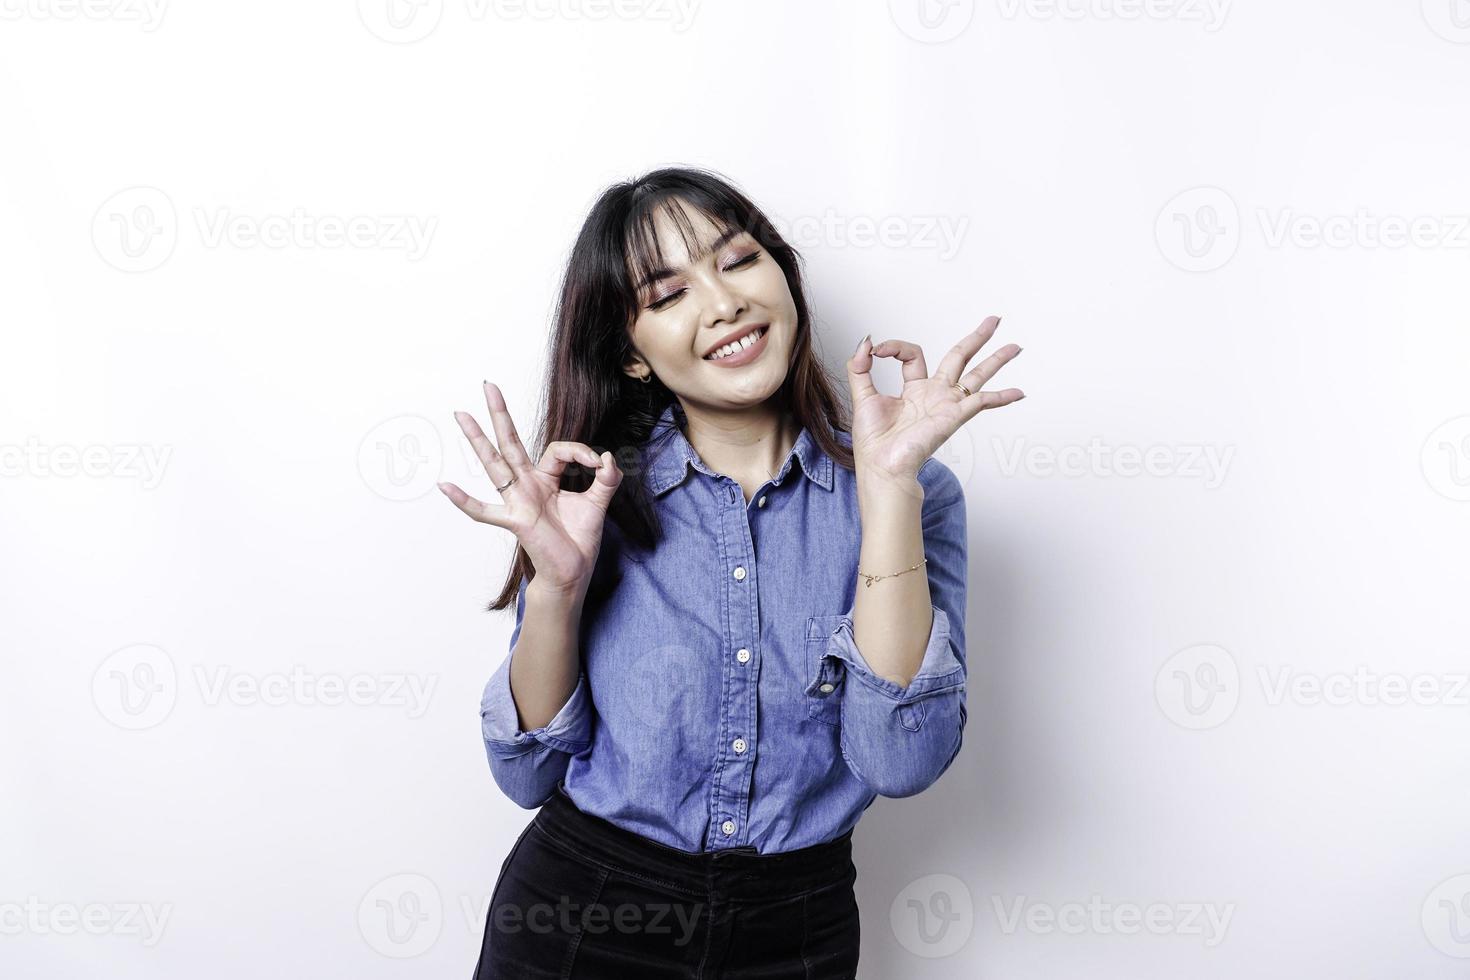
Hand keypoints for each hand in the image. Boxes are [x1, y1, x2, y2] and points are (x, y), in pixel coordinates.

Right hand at [437, 381, 621, 595]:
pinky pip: (485, 511)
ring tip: (461, 415)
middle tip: (488, 386)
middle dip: (501, 414)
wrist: (573, 573)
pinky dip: (465, 500)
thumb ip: (606, 480)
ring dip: (478, 440)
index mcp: (546, 479)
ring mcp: (518, 501)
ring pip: (495, 464)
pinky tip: (444, 486)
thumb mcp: (598, 504)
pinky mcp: (516, 521)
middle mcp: (527, 485)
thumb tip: (608, 457)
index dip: (580, 450)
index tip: (598, 462)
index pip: (558, 449)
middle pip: (511, 443)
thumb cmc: (578, 540)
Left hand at [845, 315, 1024, 485]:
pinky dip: (1001, 397)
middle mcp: (934, 394)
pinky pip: (982, 402)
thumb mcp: (862, 396)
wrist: (882, 465)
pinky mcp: (953, 416)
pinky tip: (1018, 393)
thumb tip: (867, 342)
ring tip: (1015, 347)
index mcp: (914, 389)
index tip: (878, 350)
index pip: (913, 354)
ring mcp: (947, 404)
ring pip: (977, 375)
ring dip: (997, 360)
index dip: (896, 347)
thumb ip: (860, 367)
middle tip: (994, 321)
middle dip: (977, 339)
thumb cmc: (874, 441)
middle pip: (960, 358)